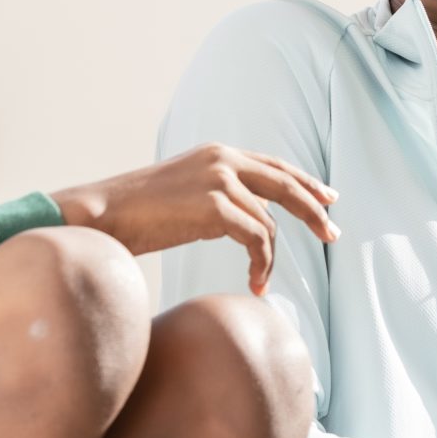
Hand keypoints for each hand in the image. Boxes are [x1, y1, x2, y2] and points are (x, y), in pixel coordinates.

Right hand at [53, 144, 338, 291]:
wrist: (103, 215)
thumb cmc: (139, 215)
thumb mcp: (188, 197)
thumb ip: (222, 199)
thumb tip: (253, 219)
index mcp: (218, 154)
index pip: (274, 166)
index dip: (305, 182)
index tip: (328, 198)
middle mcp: (223, 159)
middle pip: (287, 184)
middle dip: (314, 210)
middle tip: (333, 235)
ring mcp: (220, 179)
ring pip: (269, 222)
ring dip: (270, 258)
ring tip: (261, 281)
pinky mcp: (215, 204)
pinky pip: (257, 238)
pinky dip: (261, 264)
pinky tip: (254, 283)